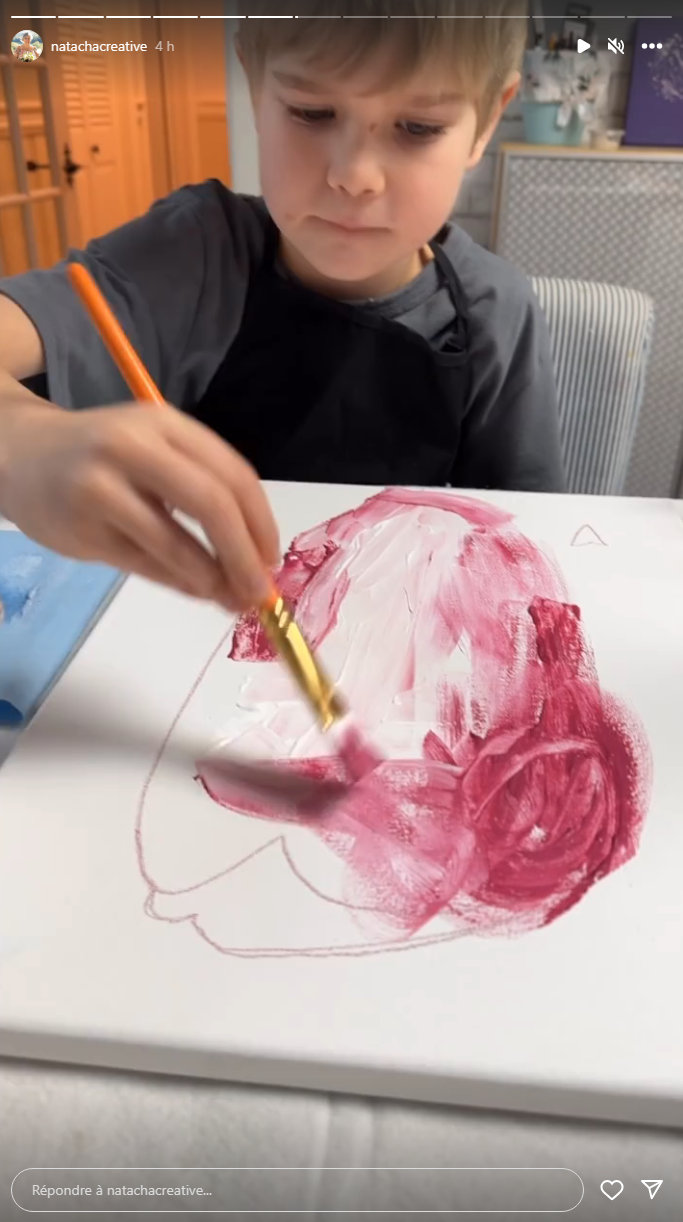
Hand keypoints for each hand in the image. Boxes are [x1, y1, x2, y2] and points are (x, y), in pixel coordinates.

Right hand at [0, 401, 279, 609]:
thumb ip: (200, 492)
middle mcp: (135, 447)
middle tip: (260, 592)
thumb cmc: (102, 457)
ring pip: (175, 542)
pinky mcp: (82, 527)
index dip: (261, 521)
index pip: (232, 472)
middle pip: (211, 503)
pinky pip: (144, 564)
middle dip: (244, 555)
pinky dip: (179, 582)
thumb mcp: (152, 451)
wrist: (20, 453)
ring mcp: (103, 487)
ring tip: (229, 598)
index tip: (272, 558)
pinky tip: (196, 590)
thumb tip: (253, 559)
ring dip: (212, 578)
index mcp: (164, 424)